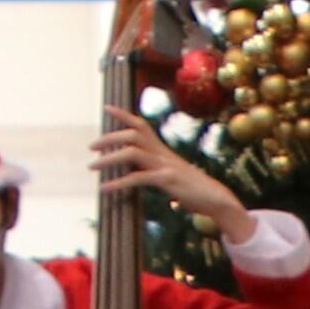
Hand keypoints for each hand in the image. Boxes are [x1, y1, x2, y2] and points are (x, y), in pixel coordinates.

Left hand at [91, 113, 243, 235]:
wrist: (218, 201)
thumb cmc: (193, 189)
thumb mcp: (170, 174)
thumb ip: (152, 168)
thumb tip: (132, 168)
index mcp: (162, 150)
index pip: (142, 125)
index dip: (123, 115)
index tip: (106, 108)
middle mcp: (163, 154)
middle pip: (133, 134)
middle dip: (109, 137)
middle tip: (91, 147)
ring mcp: (166, 166)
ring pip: (132, 153)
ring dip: (108, 158)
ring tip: (91, 167)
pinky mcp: (168, 181)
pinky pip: (138, 178)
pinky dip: (119, 182)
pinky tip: (104, 188)